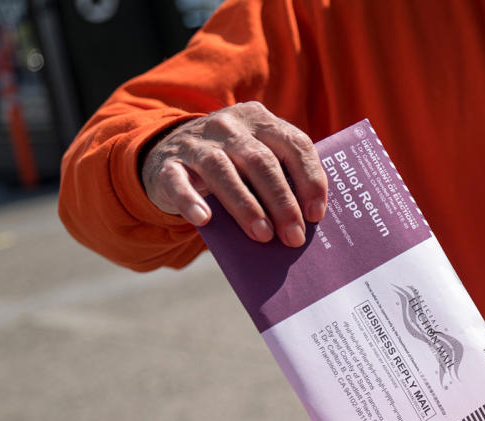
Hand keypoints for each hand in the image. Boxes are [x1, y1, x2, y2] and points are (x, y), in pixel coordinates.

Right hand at [141, 101, 326, 246]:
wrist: (168, 155)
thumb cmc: (230, 166)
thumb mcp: (255, 160)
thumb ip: (279, 179)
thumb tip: (304, 223)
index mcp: (260, 120)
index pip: (295, 143)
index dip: (310, 179)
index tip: (316, 214)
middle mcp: (229, 125)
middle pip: (261, 161)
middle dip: (282, 202)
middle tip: (294, 236)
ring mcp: (196, 143)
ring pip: (222, 171)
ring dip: (246, 206)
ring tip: (264, 235)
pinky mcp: (168, 165)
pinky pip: (178, 182)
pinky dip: (191, 201)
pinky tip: (204, 219)